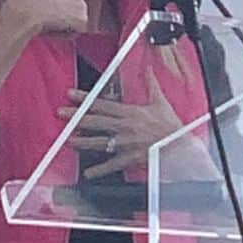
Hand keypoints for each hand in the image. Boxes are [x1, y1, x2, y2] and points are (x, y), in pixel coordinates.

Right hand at [1, 0, 87, 36]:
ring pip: (78, 19)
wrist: (25, 16)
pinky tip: (56, 29)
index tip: (50, 10)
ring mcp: (81, 8)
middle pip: (77, 8)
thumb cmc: (24, 1)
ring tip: (53, 24)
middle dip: (67, 15)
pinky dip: (68, 33)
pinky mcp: (81, 22)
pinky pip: (79, 30)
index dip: (59, 6)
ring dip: (68, 24)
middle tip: (51, 19)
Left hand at [59, 71, 187, 178]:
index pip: (102, 104)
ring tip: (69, 140)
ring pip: (99, 142)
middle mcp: (124, 127)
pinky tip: (88, 172)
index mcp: (130, 112)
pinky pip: (111, 165)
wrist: (180, 146)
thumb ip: (151, 85)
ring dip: (82, 141)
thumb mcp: (161, 102)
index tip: (70, 95)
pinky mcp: (129, 158)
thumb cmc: (171, 126)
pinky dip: (100, 170)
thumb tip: (148, 69)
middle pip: (95, 121)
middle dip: (76, 117)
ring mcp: (125, 143)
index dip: (84, 99)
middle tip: (61, 114)